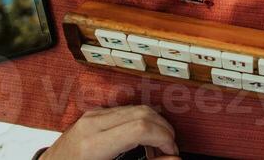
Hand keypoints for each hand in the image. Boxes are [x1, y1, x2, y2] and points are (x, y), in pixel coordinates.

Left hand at [43, 105, 179, 159]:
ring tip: (158, 146)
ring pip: (136, 108)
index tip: (170, 151)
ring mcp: (92, 116)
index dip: (163, 138)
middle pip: (142, 113)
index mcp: (94, 145)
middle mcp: (92, 124)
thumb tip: (171, 158)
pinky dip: (141, 121)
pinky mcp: (93, 115)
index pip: (139, 128)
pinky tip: (143, 139)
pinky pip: (125, 110)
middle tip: (169, 149)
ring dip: (154, 124)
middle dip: (163, 130)